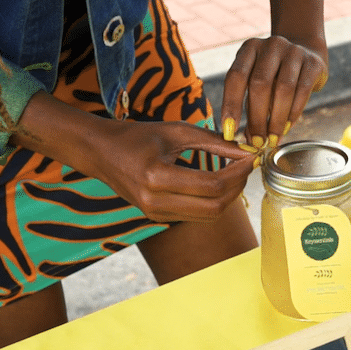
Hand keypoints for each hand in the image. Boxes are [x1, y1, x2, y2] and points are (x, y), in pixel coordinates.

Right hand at [88, 120, 255, 222]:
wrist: (100, 153)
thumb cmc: (137, 136)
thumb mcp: (175, 131)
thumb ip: (212, 141)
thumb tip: (245, 151)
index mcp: (157, 176)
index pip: (211, 184)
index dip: (237, 173)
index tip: (250, 157)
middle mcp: (154, 201)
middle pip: (214, 207)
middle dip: (237, 188)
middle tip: (246, 167)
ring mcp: (155, 214)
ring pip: (208, 216)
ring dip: (228, 197)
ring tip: (235, 174)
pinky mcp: (157, 218)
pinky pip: (195, 216)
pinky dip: (213, 202)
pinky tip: (218, 183)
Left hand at [221, 36, 327, 147]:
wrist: (306, 51)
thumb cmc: (275, 73)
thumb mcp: (257, 82)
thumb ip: (250, 106)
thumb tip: (249, 139)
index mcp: (249, 48)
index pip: (235, 77)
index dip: (231, 105)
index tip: (229, 131)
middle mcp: (271, 45)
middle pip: (260, 84)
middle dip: (257, 118)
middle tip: (257, 142)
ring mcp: (294, 51)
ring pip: (283, 89)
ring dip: (276, 119)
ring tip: (273, 139)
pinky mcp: (313, 62)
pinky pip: (302, 91)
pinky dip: (294, 113)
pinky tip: (287, 127)